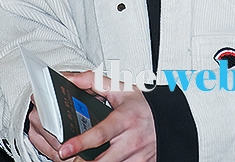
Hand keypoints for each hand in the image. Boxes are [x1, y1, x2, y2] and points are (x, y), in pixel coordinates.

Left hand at [28, 70, 155, 161]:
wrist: (170, 120)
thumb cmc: (144, 105)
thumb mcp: (122, 88)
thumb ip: (94, 81)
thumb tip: (71, 80)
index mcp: (125, 119)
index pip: (101, 134)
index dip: (81, 143)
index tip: (65, 149)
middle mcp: (130, 140)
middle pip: (101, 161)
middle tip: (64, 159)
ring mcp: (135, 157)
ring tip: (77, 160)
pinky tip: (96, 160)